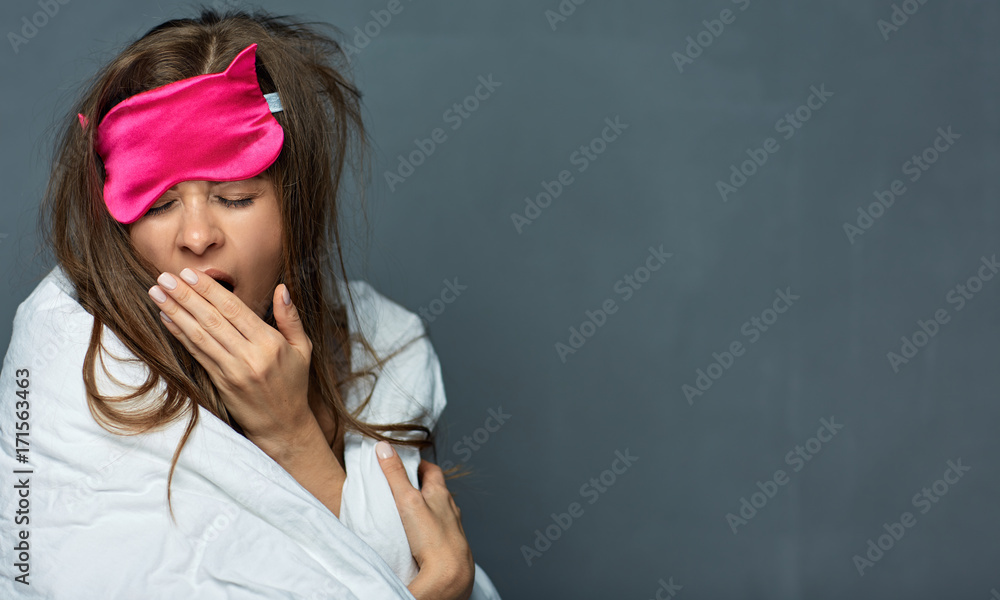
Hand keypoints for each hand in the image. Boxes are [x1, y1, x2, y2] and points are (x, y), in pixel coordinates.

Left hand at [149, 268, 314, 451]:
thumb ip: (290, 318)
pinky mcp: (220, 383)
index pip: (234, 310)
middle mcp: (250, 356)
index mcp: (270, 343)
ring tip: (157, 293)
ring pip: (200, 335)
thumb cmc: (293, 384)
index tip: (190, 274)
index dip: (210, 290)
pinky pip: (196, 354)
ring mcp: (232, 371)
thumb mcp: (302, 348)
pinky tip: (166, 319)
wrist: (283, 425)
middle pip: (212, 320)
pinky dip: (179, 335)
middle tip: (165, 277)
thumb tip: (282, 289)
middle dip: (186, 296)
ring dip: (175, 312)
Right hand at [375, 441, 473, 599]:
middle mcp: (450, 508)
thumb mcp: (407, 500)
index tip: (407, 463)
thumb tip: (383, 447)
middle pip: (436, 491)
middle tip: (402, 487)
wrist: (449, 573)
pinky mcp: (448, 546)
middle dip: (421, 487)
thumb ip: (395, 474)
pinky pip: (438, 531)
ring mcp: (451, 528)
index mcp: (441, 493)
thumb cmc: (431, 536)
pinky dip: (428, 529)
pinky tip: (419, 537)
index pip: (432, 470)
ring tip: (407, 513)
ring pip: (438, 512)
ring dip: (425, 509)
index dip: (420, 465)